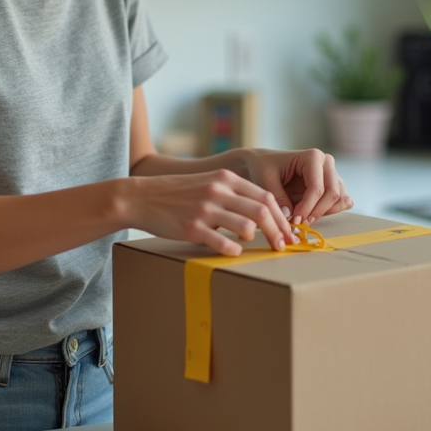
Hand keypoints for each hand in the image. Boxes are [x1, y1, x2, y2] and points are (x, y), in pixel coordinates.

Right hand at [124, 170, 296, 255]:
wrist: (142, 197)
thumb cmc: (178, 193)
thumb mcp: (207, 182)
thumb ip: (232, 192)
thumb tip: (261, 211)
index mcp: (225, 179)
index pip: (266, 196)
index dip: (282, 216)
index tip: (288, 231)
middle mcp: (218, 191)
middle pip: (263, 212)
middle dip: (278, 231)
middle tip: (283, 245)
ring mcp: (205, 210)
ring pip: (247, 227)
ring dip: (255, 239)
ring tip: (252, 245)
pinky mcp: (192, 228)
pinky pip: (223, 244)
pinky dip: (234, 251)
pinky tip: (233, 251)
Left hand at [243, 149, 352, 225]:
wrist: (262, 163)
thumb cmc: (264, 167)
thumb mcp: (266, 180)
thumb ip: (278, 197)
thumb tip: (289, 217)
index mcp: (312, 157)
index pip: (317, 188)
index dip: (306, 208)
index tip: (293, 220)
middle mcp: (326, 162)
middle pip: (333, 194)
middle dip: (316, 212)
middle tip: (299, 223)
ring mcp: (332, 173)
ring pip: (339, 199)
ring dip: (324, 213)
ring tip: (304, 219)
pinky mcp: (332, 184)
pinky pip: (340, 201)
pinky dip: (329, 212)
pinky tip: (312, 215)